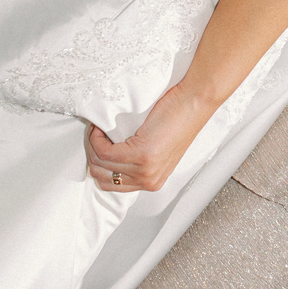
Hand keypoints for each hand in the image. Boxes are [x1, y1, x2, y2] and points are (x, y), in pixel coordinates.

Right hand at [85, 80, 215, 193]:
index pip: (111, 185)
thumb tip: (105, 156)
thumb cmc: (178, 118)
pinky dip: (96, 138)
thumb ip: (137, 161)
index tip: (97, 147)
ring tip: (98, 130)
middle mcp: (148, 181)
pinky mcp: (141, 155)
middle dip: (92, 156)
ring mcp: (145, 170)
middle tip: (95, 137)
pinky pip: (104, 151)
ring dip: (93, 145)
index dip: (99, 165)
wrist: (194, 103)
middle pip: (101, 177)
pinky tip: (101, 128)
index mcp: (152, 181)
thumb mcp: (157, 149)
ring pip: (99, 164)